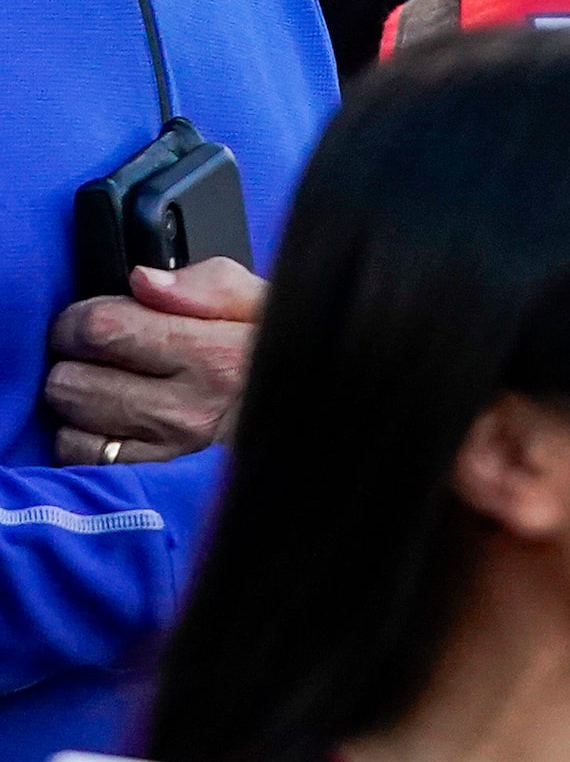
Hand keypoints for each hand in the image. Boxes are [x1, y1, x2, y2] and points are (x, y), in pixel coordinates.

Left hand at [45, 259, 262, 465]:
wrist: (305, 419)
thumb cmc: (273, 360)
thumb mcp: (261, 305)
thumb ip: (209, 284)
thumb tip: (145, 283)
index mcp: (213, 357)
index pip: (99, 329)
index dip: (81, 319)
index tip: (99, 319)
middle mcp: (189, 410)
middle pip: (73, 380)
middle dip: (74, 361)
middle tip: (103, 356)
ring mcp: (172, 450)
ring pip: (73, 418)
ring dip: (78, 400)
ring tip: (108, 388)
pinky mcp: (160, 478)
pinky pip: (86, 457)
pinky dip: (84, 439)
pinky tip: (110, 424)